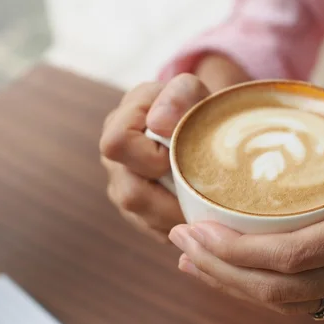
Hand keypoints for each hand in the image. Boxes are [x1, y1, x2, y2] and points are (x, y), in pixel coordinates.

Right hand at [100, 74, 209, 242]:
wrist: (199, 126)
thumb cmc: (194, 106)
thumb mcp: (193, 91)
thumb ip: (180, 95)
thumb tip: (158, 122)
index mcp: (119, 122)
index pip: (118, 145)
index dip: (151, 154)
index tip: (181, 151)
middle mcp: (114, 161)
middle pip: (131, 195)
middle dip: (172, 199)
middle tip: (208, 194)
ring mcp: (123, 189)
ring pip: (145, 220)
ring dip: (180, 218)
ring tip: (209, 207)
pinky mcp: (138, 213)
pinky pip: (156, 232)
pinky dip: (182, 226)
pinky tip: (200, 213)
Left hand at [169, 116, 323, 313]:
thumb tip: (320, 117)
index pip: (293, 253)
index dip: (234, 250)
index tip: (194, 229)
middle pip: (277, 288)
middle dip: (218, 270)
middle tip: (178, 244)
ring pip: (285, 303)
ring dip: (232, 286)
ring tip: (193, 262)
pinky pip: (303, 303)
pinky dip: (262, 292)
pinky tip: (237, 277)